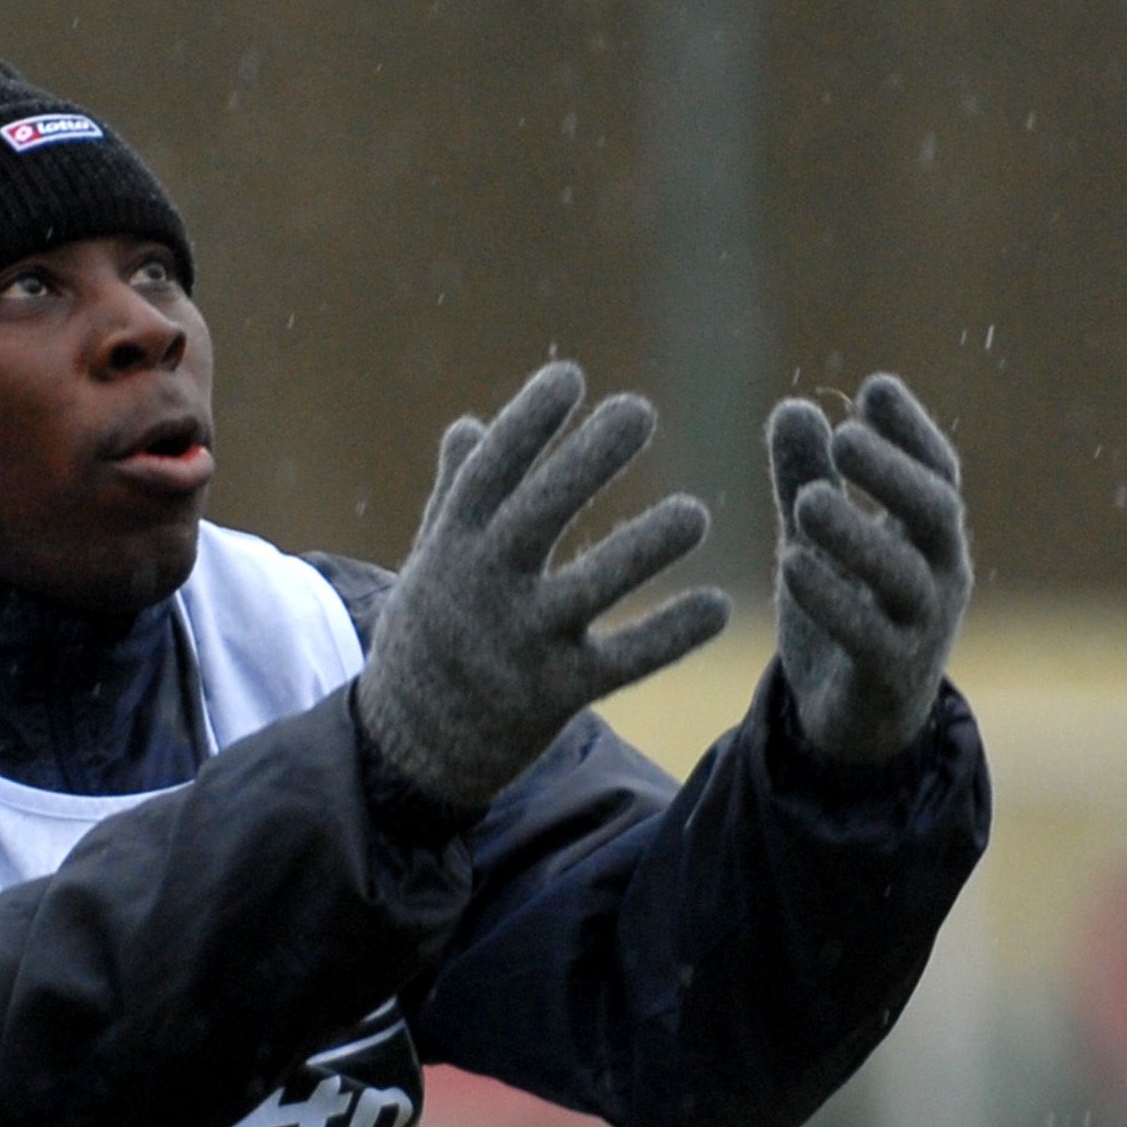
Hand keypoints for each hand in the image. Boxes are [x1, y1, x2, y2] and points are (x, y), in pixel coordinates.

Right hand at [356, 361, 731, 812]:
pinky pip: (621, 663)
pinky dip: (669, 636)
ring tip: (696, 514)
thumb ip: (455, 494)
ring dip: (642, 551)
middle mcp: (482, 588)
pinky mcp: (555, 695)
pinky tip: (718, 607)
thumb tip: (470, 425)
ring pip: (586, 589)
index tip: (570, 377)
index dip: (528, 423)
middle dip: (586, 461)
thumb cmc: (428, 637)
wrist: (407, 750)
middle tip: (640, 411)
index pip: (489, 473)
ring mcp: (519, 643)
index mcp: (452, 546)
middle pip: (537, 514)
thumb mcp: (429, 564)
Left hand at [767, 372, 969, 766]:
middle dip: (894, 472)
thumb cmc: (848, 615)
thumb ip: (807, 478)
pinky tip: (790, 564)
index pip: (938, 470)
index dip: (911, 430)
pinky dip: (832, 598)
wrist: (856, 723)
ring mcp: (922, 629)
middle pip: (938, 511)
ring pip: (906, 576)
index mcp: (931, 536)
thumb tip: (794, 406)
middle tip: (844, 437)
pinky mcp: (890, 676)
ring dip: (857, 533)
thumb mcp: (821, 541)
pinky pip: (870, 637)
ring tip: (807, 501)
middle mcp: (940, 575)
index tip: (875, 389)